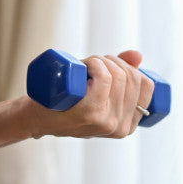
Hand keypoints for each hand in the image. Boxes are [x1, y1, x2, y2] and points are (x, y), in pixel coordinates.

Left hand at [31, 49, 153, 139]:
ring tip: (84, 67)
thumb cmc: (66, 104)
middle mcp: (121, 127)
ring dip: (99, 60)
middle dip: (112, 61)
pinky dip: (94, 64)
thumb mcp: (98, 95)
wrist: (35, 117)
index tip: (110, 67)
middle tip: (91, 65)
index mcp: (128, 125)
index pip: (147, 86)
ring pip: (118, 75)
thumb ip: (120, 78)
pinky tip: (84, 67)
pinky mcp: (91, 112)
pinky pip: (105, 78)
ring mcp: (106, 121)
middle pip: (132, 77)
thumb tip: (137, 55)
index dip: (130, 68)